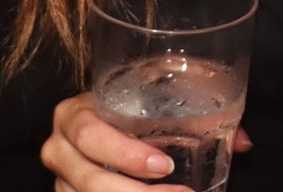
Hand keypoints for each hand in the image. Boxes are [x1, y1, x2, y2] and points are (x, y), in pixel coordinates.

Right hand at [43, 92, 178, 191]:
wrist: (102, 127)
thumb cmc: (123, 111)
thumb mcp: (137, 100)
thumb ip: (174, 105)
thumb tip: (224, 126)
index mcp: (71, 115)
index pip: (91, 135)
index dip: (127, 154)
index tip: (164, 165)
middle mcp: (58, 148)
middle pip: (90, 179)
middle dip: (137, 191)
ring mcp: (61, 178)